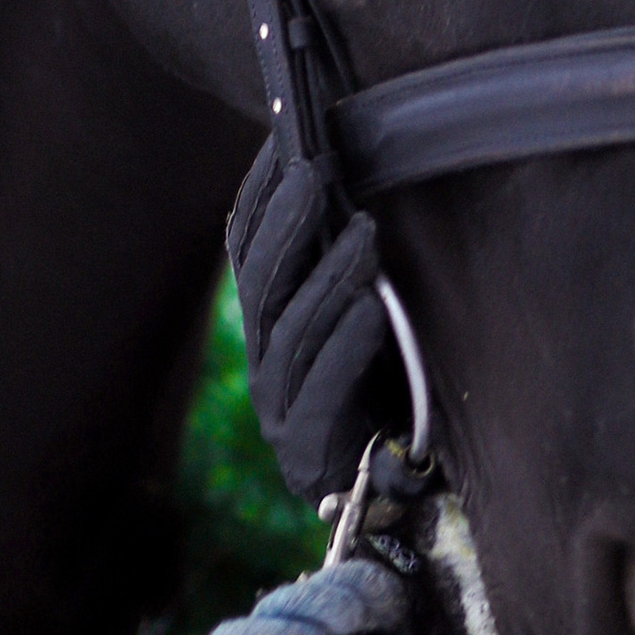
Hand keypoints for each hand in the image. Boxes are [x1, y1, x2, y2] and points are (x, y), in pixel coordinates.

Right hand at [228, 129, 400, 503]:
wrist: (389, 496)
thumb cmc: (383, 391)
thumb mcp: (360, 315)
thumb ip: (346, 264)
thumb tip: (351, 180)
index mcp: (267, 325)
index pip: (245, 247)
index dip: (259, 193)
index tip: (284, 138)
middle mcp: (262, 363)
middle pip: (260, 282)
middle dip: (287, 221)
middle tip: (316, 169)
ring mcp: (277, 407)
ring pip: (293, 329)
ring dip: (329, 274)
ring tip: (365, 229)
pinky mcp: (305, 446)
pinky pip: (322, 387)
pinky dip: (348, 344)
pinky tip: (373, 308)